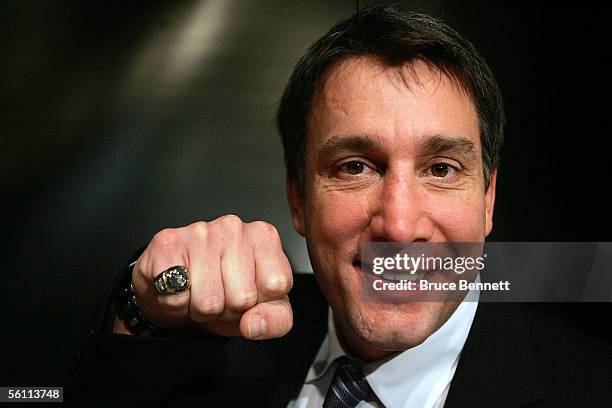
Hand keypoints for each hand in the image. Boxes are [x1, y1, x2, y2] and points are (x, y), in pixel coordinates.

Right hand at [114, 215, 292, 339]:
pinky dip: (176, 305)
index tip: (251, 293)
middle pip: (242, 298)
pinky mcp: (168, 243)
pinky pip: (176, 297)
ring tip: (201, 292)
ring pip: (208, 302)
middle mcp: (234, 227)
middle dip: (230, 309)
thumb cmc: (225, 291)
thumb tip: (254, 323)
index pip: (276, 285)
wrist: (178, 287)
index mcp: (264, 237)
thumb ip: (276, 320)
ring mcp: (200, 232)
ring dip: (201, 310)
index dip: (261, 302)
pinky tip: (181, 287)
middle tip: (221, 295)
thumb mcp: (262, 309)